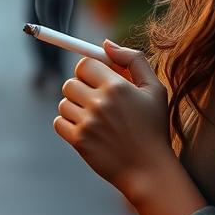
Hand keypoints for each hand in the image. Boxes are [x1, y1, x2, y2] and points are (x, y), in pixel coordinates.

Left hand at [54, 40, 172, 202]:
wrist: (149, 171)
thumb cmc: (153, 128)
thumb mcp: (155, 90)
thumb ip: (133, 60)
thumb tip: (106, 43)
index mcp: (117, 86)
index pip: (85, 64)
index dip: (88, 69)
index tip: (96, 78)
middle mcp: (100, 103)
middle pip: (70, 82)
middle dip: (81, 87)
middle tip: (96, 99)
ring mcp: (87, 123)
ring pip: (64, 102)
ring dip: (75, 107)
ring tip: (95, 118)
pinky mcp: (78, 141)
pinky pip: (59, 122)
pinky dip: (68, 124)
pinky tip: (87, 129)